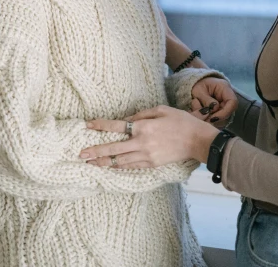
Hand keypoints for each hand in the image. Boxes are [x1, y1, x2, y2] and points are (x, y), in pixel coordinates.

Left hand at [80, 105, 219, 168]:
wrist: (197, 140)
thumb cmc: (180, 121)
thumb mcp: (161, 109)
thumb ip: (141, 114)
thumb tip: (127, 119)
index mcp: (143, 126)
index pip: (116, 125)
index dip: (101, 125)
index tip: (87, 125)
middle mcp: (141, 143)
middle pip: (113, 148)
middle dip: (95, 151)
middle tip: (81, 155)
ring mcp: (146, 156)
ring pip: (120, 161)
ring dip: (104, 162)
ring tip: (90, 163)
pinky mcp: (152, 164)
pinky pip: (131, 166)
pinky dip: (119, 166)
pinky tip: (110, 166)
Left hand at [190, 78, 237, 126]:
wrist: (196, 86)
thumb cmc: (198, 85)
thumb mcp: (199, 90)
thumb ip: (206, 99)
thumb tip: (214, 109)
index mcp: (224, 88)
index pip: (232, 102)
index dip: (225, 112)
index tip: (213, 118)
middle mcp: (228, 98)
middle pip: (228, 113)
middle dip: (215, 119)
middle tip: (203, 119)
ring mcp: (225, 107)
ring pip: (223, 120)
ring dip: (210, 120)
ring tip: (199, 115)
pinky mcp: (221, 114)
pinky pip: (218, 122)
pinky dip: (209, 122)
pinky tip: (201, 117)